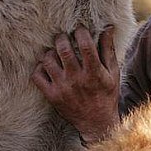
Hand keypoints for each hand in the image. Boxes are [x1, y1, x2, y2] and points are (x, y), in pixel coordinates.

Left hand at [32, 26, 119, 144]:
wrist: (96, 122)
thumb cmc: (106, 95)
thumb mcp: (113, 73)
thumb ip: (108, 50)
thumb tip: (108, 28)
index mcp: (94, 73)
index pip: (86, 46)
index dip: (81, 33)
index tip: (80, 29)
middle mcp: (77, 80)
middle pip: (64, 50)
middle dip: (62, 38)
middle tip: (63, 37)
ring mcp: (62, 88)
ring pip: (48, 60)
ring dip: (50, 51)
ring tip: (55, 51)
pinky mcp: (51, 95)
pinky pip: (37, 75)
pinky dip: (39, 67)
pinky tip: (47, 65)